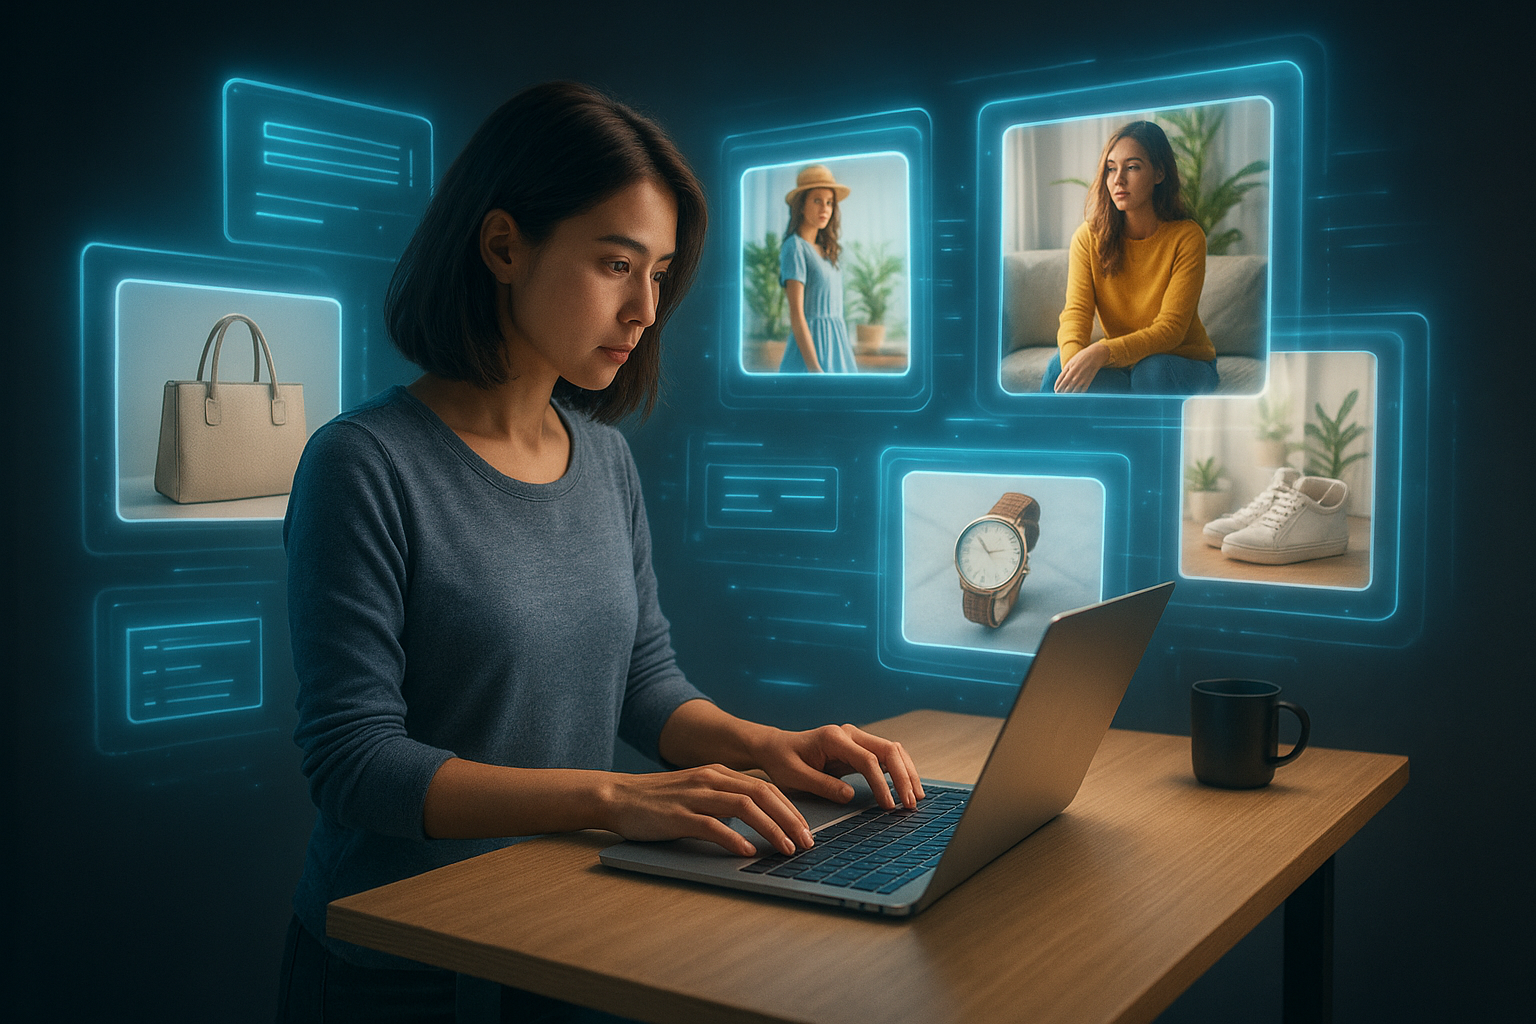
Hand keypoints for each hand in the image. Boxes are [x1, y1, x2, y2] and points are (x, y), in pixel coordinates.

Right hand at [603, 765, 812, 857]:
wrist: (618, 796)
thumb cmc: (660, 800)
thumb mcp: (698, 791)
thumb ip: (725, 799)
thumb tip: (758, 820)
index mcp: (719, 773)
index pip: (766, 787)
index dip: (790, 808)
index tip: (806, 829)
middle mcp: (711, 779)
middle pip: (762, 794)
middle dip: (790, 819)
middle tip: (808, 842)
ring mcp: (695, 796)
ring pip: (744, 807)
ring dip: (771, 829)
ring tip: (786, 848)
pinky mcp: (678, 815)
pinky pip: (712, 825)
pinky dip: (733, 838)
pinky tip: (747, 852)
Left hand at [749, 724, 924, 811]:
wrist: (776, 747)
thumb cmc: (782, 761)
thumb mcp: (795, 777)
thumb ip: (822, 785)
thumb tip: (850, 795)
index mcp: (833, 738)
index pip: (867, 760)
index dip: (882, 783)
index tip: (889, 806)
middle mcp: (849, 734)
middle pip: (888, 750)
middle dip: (903, 776)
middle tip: (910, 803)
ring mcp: (856, 739)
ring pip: (892, 750)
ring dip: (907, 772)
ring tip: (915, 797)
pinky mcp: (859, 748)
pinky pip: (886, 757)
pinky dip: (899, 770)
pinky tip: (906, 787)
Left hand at [1054, 343, 1111, 392]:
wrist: (1095, 354)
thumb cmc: (1082, 357)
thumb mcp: (1071, 362)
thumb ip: (1066, 371)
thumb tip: (1061, 380)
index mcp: (1069, 369)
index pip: (1060, 381)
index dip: (1057, 387)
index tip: (1056, 390)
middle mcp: (1075, 375)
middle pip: (1066, 387)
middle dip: (1061, 392)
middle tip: (1059, 395)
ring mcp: (1082, 378)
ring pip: (1073, 390)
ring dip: (1069, 394)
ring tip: (1066, 397)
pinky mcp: (1089, 380)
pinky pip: (1082, 390)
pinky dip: (1078, 394)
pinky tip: (1076, 395)